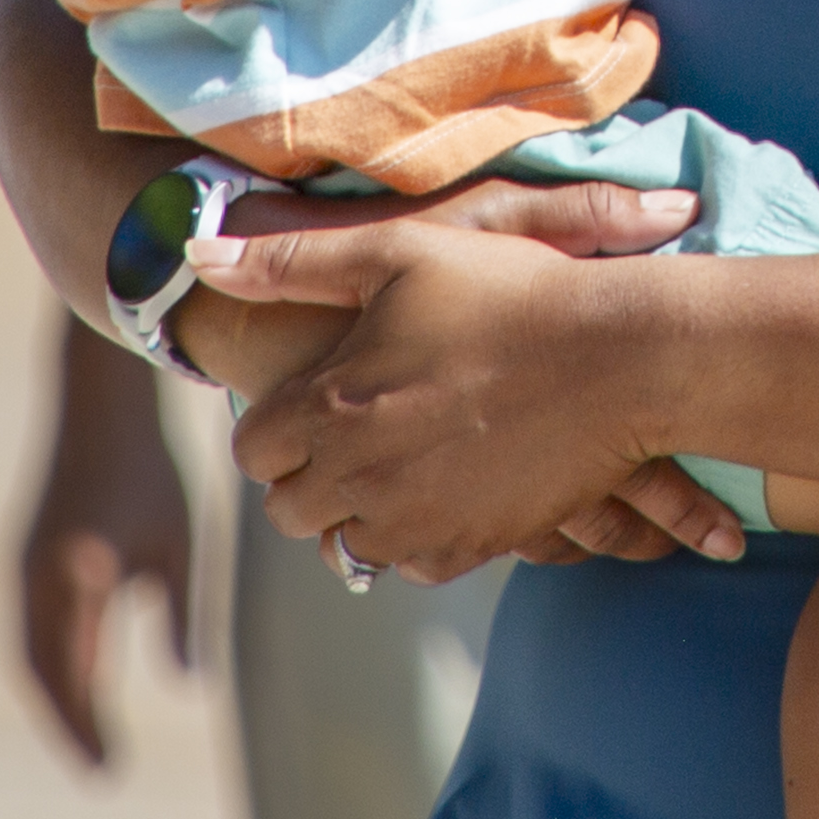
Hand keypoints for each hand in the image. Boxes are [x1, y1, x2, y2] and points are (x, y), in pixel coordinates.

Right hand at [17, 311, 192, 764]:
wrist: (98, 404)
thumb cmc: (150, 469)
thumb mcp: (178, 540)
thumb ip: (181, 614)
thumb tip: (190, 687)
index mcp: (77, 573)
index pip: (75, 672)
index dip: (88, 726)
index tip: (110, 771)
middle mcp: (38, 575)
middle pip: (42, 673)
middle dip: (69, 724)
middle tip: (101, 771)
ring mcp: (22, 565)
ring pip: (30, 653)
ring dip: (56, 699)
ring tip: (91, 739)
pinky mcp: (23, 555)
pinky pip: (29, 628)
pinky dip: (50, 665)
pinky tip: (81, 684)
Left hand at [187, 215, 722, 580]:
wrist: (621, 359)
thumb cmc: (511, 291)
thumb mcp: (398, 252)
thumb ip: (291, 261)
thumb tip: (197, 256)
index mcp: (328, 406)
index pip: (255, 449)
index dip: (280, 424)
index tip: (315, 401)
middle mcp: (357, 477)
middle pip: (289, 511)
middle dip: (309, 476)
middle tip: (356, 433)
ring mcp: (413, 522)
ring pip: (347, 546)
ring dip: (360, 511)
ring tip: (403, 461)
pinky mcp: (468, 550)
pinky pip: (411, 565)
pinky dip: (417, 535)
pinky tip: (450, 485)